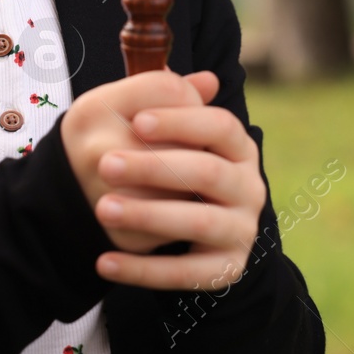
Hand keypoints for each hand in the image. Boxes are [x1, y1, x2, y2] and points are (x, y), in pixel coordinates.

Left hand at [91, 70, 266, 291]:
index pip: (221, 126)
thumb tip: (205, 79)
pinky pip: (185, 274)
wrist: (186, 231)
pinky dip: (142, 270)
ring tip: (102, 209)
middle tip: (104, 164)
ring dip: (148, 215)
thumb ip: (177, 105)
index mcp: (240, 148)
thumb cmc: (176, 168)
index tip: (137, 121)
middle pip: (208, 173)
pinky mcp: (225, 270)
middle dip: (154, 167)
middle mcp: (250, 188)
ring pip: (199, 222)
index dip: (181, 121)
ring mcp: (241, 231)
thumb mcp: (174, 135)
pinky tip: (103, 262)